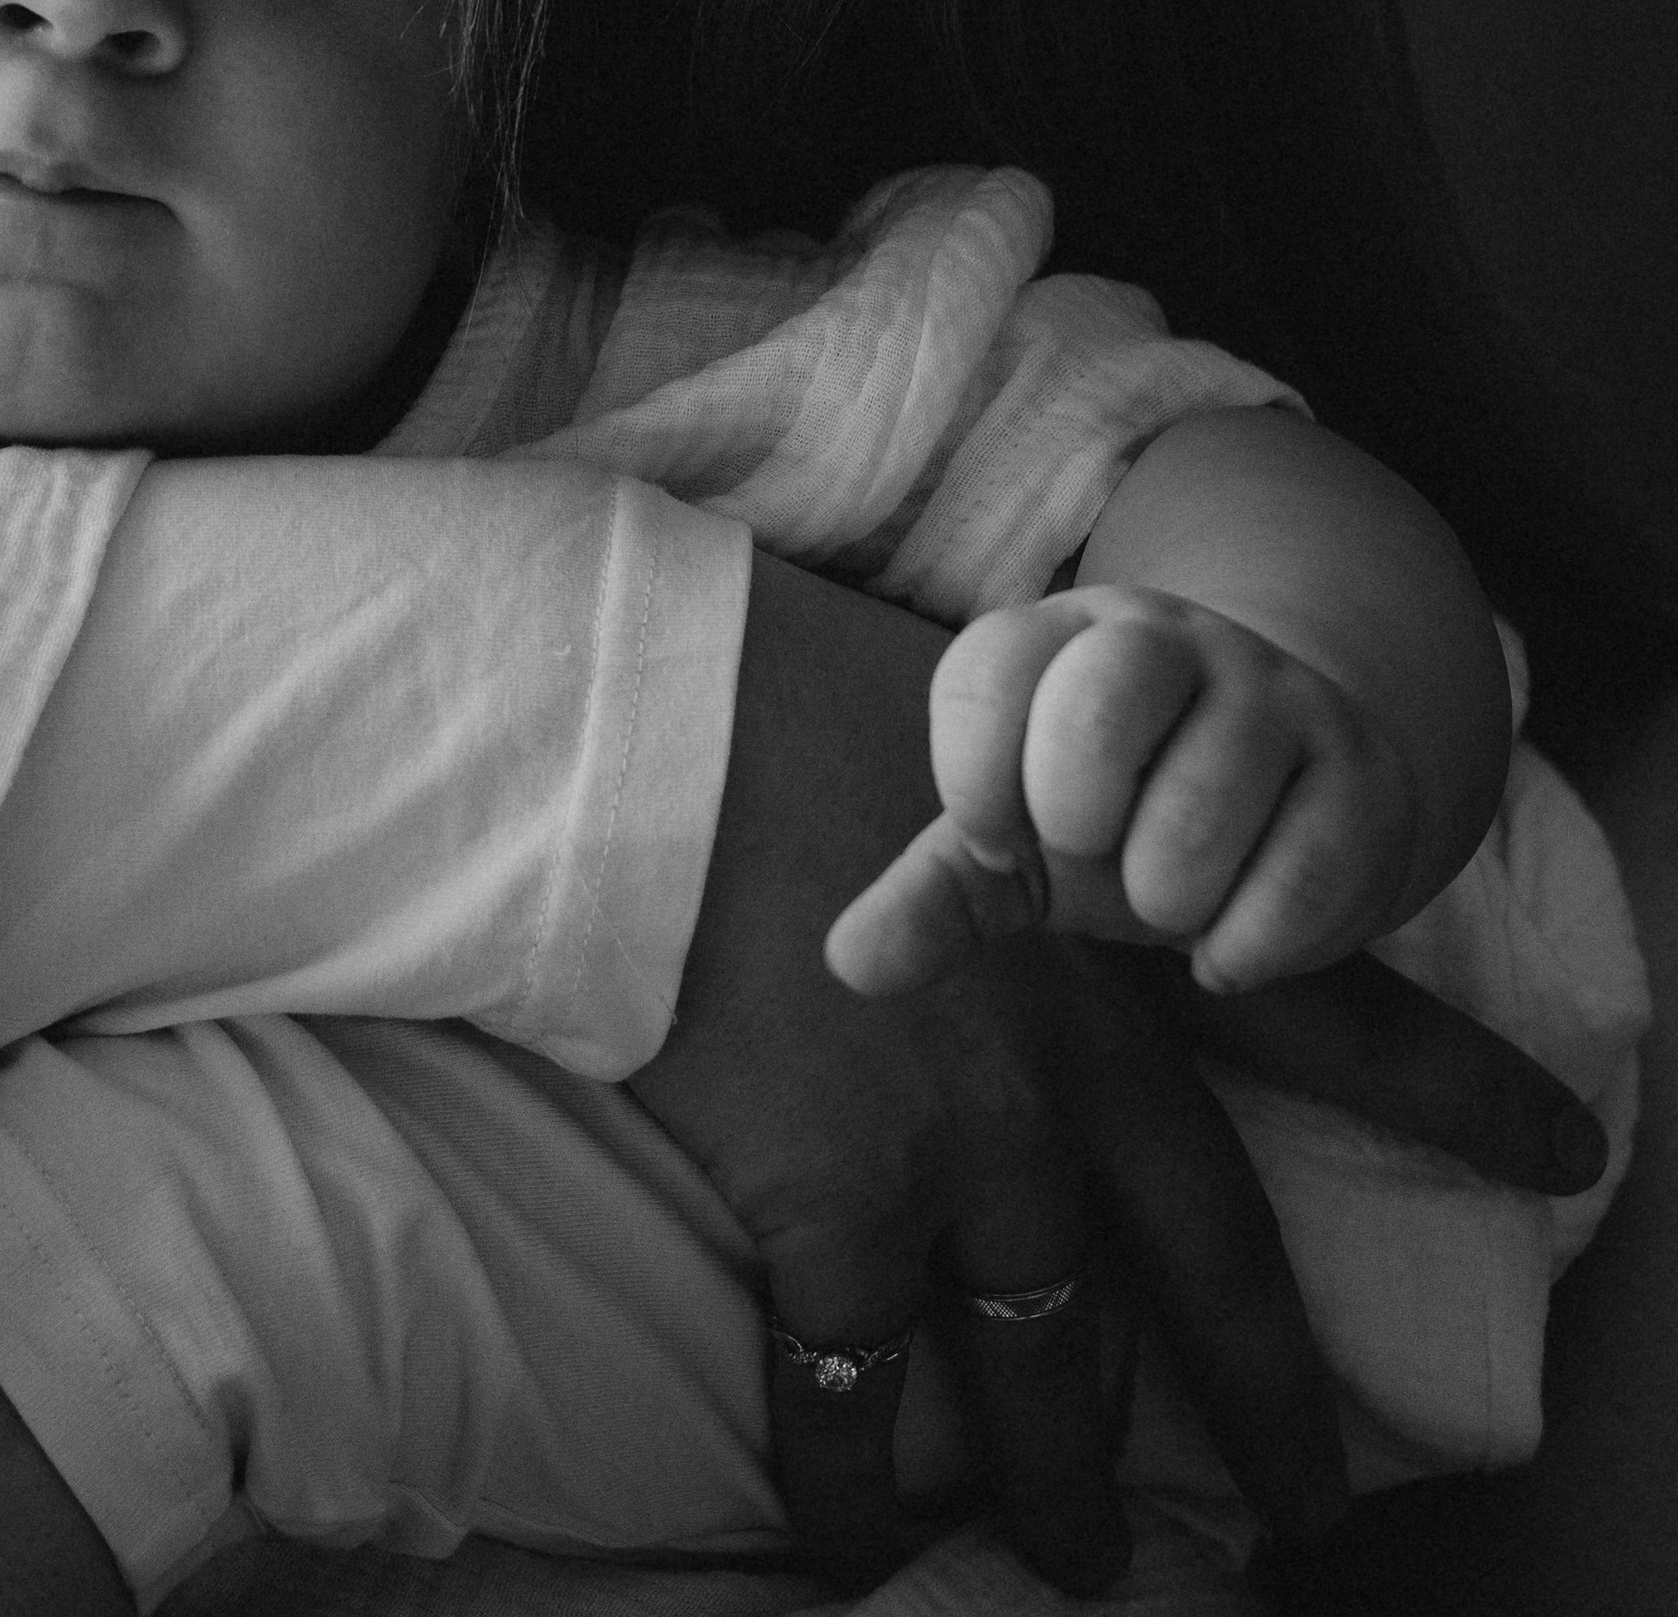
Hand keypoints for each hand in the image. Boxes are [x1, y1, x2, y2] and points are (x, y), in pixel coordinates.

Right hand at [629, 555, 1606, 1600]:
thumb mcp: (959, 731)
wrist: (654, 732)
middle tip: (1315, 1502)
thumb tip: (1017, 845)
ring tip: (1083, 1564)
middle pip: (1209, 1259)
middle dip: (1268, 1396)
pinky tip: (847, 1544)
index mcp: (1119, 919)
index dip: (1460, 1088)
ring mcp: (962, 1134)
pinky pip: (852, 1384)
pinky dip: (847, 1478)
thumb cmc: (781, 691)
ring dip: (1063, 1478)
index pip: (1335, 1009)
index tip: (1567, 1148)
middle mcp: (1076, 1049)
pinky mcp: (835, 1193)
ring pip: (1049, 1357)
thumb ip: (1020, 825)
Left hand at [827, 584, 1419, 1001]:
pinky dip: (1250, 941)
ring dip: (1171, 890)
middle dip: (1077, 800)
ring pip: (1212, 789)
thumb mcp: (1020, 847)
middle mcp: (1169, 641)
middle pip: (1109, 687)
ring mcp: (1273, 697)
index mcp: (1062, 637)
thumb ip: (935, 896)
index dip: (974, 775)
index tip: (994, 838)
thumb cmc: (1127, 816)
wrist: (1295, 796)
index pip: (989, 666)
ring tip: (1168, 903)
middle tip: (1086, 851)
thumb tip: (846, 965)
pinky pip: (1305, 867)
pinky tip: (1229, 949)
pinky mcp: (1358, 772)